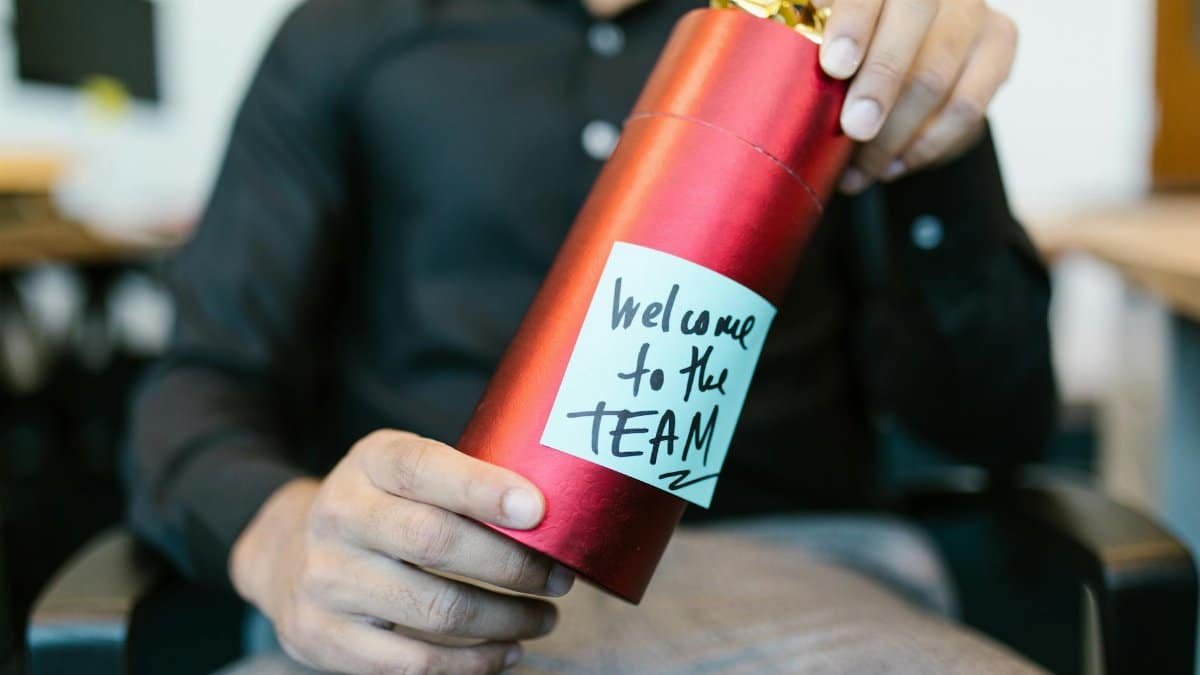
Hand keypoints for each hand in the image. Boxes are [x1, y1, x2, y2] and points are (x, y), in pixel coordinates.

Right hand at [230, 430, 573, 673]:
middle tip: (559, 577)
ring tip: (543, 618)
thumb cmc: (382, 507)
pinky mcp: (323, 636)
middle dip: (513, 564)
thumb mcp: (406, 470)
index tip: (538, 509)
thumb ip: (463, 478)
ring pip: (433, 609)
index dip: (483, 488)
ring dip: (503, 619)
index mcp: (370, 462)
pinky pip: (411, 661)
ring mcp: (326, 578)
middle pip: (436, 542)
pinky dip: (471, 664)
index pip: (425, 468)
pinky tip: (505, 651)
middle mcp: (339, 515)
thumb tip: (551, 510)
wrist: (287, 553)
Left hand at [816, 0, 1017, 192]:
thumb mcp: (823, 43)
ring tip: (859, 171)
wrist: (910, 60)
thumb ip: (808, 43)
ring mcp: (970, 8)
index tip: (834, 65)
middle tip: (854, 128)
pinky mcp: (1000, 41)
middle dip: (881, 79)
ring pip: (937, 74)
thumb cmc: (849, 54)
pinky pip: (967, 105)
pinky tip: (891, 168)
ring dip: (893, 134)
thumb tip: (780, 69)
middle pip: (914, 17)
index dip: (854, 22)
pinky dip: (924, 146)